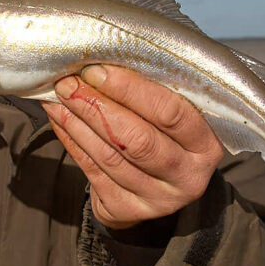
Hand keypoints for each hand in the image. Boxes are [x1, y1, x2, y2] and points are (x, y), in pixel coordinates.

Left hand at [42, 65, 223, 228]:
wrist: (158, 187)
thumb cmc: (165, 134)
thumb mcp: (175, 114)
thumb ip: (156, 89)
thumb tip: (107, 55)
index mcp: (207, 144)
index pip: (170, 112)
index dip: (130, 90)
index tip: (96, 70)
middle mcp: (188, 176)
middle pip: (137, 139)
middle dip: (96, 106)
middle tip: (68, 83)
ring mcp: (158, 199)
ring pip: (110, 156)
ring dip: (77, 122)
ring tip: (57, 96)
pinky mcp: (128, 210)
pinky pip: (92, 170)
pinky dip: (71, 140)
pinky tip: (59, 118)